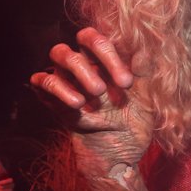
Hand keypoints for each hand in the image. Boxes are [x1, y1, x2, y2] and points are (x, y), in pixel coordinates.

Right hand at [29, 27, 154, 181]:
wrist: (119, 154)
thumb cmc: (134, 122)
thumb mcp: (147, 98)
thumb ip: (144, 72)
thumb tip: (144, 48)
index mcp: (109, 60)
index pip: (105, 37)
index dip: (112, 52)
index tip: (127, 82)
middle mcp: (87, 64)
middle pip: (80, 38)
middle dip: (99, 55)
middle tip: (115, 85)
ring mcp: (68, 79)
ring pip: (59, 53)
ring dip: (79, 70)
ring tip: (97, 93)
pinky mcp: (53, 99)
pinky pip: (42, 81)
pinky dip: (58, 88)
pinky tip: (78, 103)